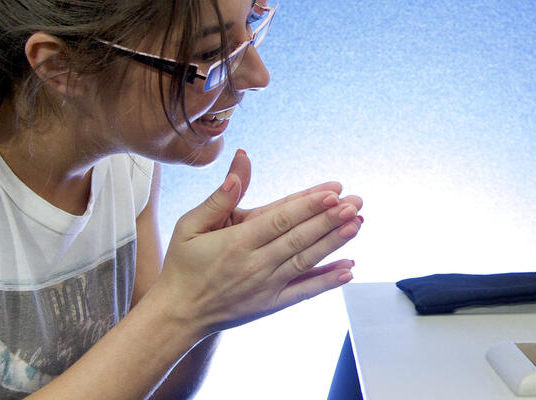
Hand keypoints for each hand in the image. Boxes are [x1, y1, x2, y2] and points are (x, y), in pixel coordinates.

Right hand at [159, 150, 363, 332]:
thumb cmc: (183, 265)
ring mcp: (266, 286)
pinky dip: (328, 281)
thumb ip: (219, 197)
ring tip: (357, 224)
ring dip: (334, 243)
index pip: (279, 219)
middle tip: (355, 203)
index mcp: (235, 242)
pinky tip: (349, 268)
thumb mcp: (190, 225)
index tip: (332, 191)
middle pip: (299, 238)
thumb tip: (239, 163)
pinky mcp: (272, 305)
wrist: (178, 314)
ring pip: (306, 261)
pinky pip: (304, 292)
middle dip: (330, 219)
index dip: (308, 205)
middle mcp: (255, 264)